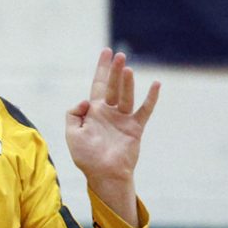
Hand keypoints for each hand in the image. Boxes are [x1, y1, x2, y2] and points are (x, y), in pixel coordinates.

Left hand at [65, 49, 160, 224]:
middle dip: (115, 70)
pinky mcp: (135, 128)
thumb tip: (85, 101)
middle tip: (119, 55)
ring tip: (127, 69)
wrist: (104, 175)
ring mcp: (123, 119)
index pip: (98, 84)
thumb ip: (73, 114)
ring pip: (126, 95)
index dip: (101, 68)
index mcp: (94, 112)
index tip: (106, 52)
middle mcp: (110, 112)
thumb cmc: (87, 158)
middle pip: (113, 86)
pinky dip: (150, 98)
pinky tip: (155, 84)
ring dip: (127, 82)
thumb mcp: (72, 134)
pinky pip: (144, 110)